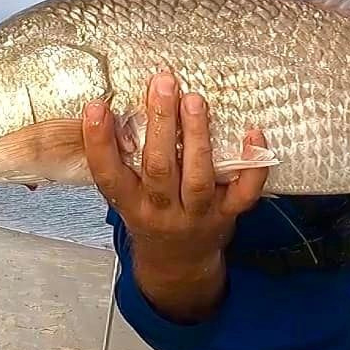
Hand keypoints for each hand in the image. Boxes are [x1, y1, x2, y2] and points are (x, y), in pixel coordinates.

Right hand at [82, 72, 268, 273]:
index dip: (99, 141)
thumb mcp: (128, 195)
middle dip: (160, 123)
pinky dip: (253, 164)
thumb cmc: (151, 218)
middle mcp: (162, 211)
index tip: (96, 107)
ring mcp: (197, 214)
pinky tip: (253, 133)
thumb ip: (124, 160)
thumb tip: (119, 103)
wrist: (178, 264)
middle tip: (162, 84)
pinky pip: (244, 192)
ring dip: (197, 136)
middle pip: (159, 168)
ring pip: (198, 177)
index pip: (108, 173)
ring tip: (194, 100)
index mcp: (130, 203)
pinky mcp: (228, 214)